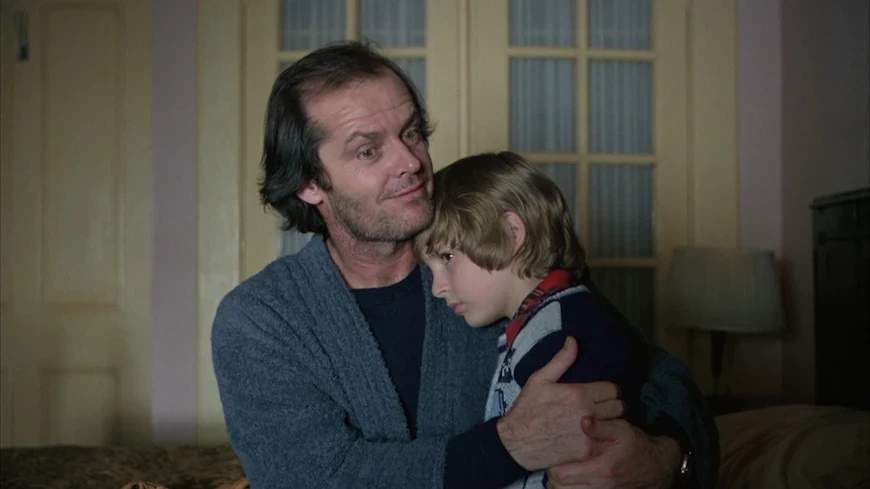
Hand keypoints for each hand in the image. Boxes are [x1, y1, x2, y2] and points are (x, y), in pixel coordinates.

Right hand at [497, 337, 624, 470]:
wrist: (515, 443)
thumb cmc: (527, 409)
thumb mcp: (540, 379)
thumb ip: (561, 360)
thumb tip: (573, 340)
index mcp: (578, 394)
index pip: (613, 389)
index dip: (611, 390)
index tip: (604, 393)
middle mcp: (588, 414)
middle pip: (619, 407)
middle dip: (615, 405)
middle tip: (605, 407)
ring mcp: (589, 434)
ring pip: (617, 426)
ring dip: (613, 422)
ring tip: (604, 421)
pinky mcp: (587, 451)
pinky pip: (608, 441)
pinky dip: (606, 437)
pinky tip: (597, 435)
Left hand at [545, 417, 681, 488]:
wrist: (655, 465)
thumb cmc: (636, 445)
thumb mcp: (621, 430)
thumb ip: (601, 426)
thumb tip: (583, 420)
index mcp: (600, 469)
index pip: (562, 475)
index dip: (552, 465)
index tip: (553, 454)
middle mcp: (599, 485)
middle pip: (559, 488)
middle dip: (552, 477)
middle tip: (553, 463)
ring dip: (560, 484)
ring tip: (560, 470)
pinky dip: (571, 488)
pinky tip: (571, 477)